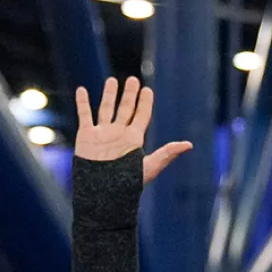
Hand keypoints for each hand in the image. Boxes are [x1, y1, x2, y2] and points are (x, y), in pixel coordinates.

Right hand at [74, 77, 191, 182]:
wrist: (101, 192)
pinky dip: (82, 102)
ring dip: (109, 94)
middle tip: (133, 80)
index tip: (147, 90)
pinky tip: (82, 90)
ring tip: (112, 80)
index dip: (145, 103)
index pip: (141, 116)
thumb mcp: (150, 166)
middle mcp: (119, 135)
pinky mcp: (86, 136)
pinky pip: (84, 115)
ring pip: (106, 109)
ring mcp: (102, 134)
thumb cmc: (126, 183)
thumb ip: (168, 153)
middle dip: (129, 95)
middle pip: (125, 109)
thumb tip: (189, 145)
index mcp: (133, 140)